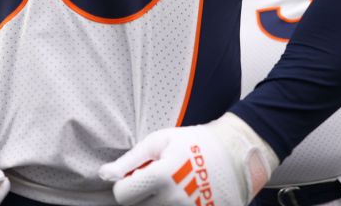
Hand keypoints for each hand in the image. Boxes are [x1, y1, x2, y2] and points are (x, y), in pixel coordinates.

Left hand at [98, 113, 277, 205]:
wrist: (235, 154)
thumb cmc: (194, 143)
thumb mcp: (159, 141)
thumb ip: (129, 160)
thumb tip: (104, 175)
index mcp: (161, 177)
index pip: (122, 196)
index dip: (125, 185)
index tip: (137, 176)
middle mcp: (174, 200)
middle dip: (141, 197)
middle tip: (156, 182)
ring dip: (156, 204)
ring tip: (170, 189)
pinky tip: (183, 197)